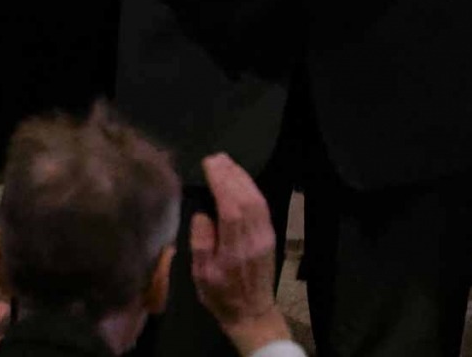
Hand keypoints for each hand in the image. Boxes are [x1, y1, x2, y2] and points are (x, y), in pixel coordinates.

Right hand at [190, 152, 291, 354]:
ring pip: (257, 199)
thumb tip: (203, 215)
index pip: (231, 209)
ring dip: (241, 177)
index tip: (209, 165)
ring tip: (226, 162)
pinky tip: (240, 179)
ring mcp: (265, 236)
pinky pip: (262, 205)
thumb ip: (201, 244)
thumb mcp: (201, 276)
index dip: (222, 183)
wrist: (253, 313)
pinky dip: (251, 188)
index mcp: (234, 251)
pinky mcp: (270, 235)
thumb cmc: (221, 296)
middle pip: (246, 198)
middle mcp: (254, 240)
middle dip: (231, 174)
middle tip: (215, 157)